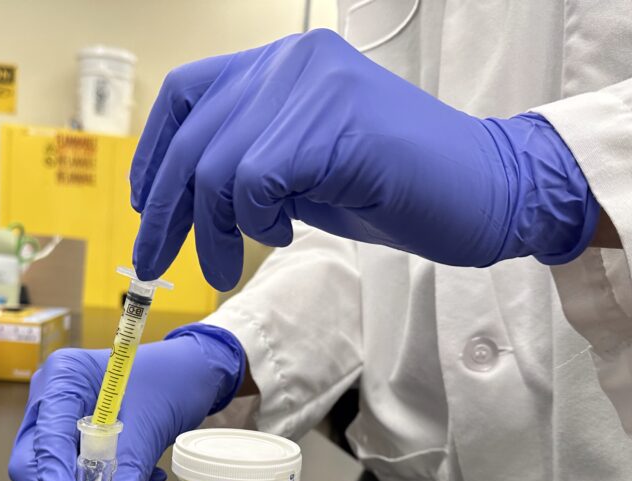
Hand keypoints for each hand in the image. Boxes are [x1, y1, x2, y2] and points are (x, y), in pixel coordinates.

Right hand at [8, 325, 245, 480]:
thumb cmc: (173, 378)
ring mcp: (60, 414)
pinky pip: (78, 470)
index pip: (45, 441)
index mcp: (62, 378)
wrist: (194, 369)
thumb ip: (130, 470)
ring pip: (59, 472)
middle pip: (37, 461)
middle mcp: (51, 395)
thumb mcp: (152, 424)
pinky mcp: (76, 432)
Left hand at [130, 29, 597, 289]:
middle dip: (166, 212)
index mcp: (284, 65)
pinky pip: (258, 179)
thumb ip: (251, 163)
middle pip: (194, 137)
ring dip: (213, 231)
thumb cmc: (397, 188)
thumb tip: (184, 198)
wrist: (487, 193)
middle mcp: (294, 62)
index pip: (189, 93)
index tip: (145, 204)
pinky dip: (257, 220)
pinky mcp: (336, 125)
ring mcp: (316, 88)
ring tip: (229, 265)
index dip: (154, 151)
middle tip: (155, 263)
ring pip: (218, 165)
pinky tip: (283, 235)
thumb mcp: (303, 169)